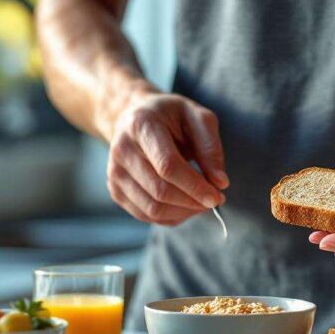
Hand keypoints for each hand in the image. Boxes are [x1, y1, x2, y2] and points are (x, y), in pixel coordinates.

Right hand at [108, 92, 228, 224]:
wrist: (135, 116)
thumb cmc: (171, 116)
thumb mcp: (197, 118)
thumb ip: (210, 149)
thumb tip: (220, 183)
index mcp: (141, 125)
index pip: (167, 166)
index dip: (194, 186)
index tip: (217, 197)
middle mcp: (122, 150)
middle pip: (160, 191)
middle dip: (192, 201)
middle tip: (215, 200)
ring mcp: (114, 172)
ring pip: (152, 208)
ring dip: (184, 212)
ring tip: (201, 202)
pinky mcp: (115, 190)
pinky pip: (146, 215)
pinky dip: (171, 217)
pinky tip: (185, 205)